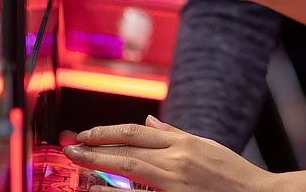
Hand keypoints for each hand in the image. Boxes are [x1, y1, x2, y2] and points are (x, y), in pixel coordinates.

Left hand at [65, 115, 273, 191]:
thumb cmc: (234, 175)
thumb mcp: (207, 147)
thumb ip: (175, 135)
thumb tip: (148, 120)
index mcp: (184, 144)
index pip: (136, 133)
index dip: (107, 132)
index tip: (86, 135)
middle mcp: (177, 162)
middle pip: (127, 150)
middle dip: (95, 147)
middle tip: (70, 147)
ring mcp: (176, 184)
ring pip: (130, 170)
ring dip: (99, 166)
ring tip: (77, 164)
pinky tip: (97, 191)